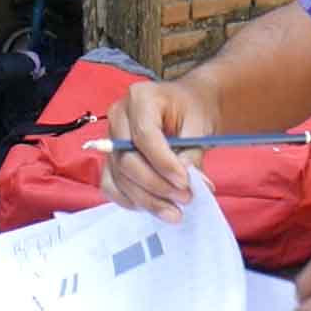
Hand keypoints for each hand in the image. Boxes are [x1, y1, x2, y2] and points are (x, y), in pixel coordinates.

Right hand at [98, 79, 219, 221]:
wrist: (186, 109)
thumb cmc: (193, 111)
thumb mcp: (200, 125)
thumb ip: (192, 152)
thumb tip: (186, 182)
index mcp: (140, 98)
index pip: (144, 136)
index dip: (163, 163)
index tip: (185, 183)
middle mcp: (118, 117)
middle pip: (127, 160)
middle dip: (156, 185)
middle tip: (185, 199)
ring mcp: (110, 139)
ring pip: (120, 177)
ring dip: (147, 199)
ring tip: (175, 212)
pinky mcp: (110, 159)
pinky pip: (111, 185)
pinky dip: (130, 200)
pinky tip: (154, 207)